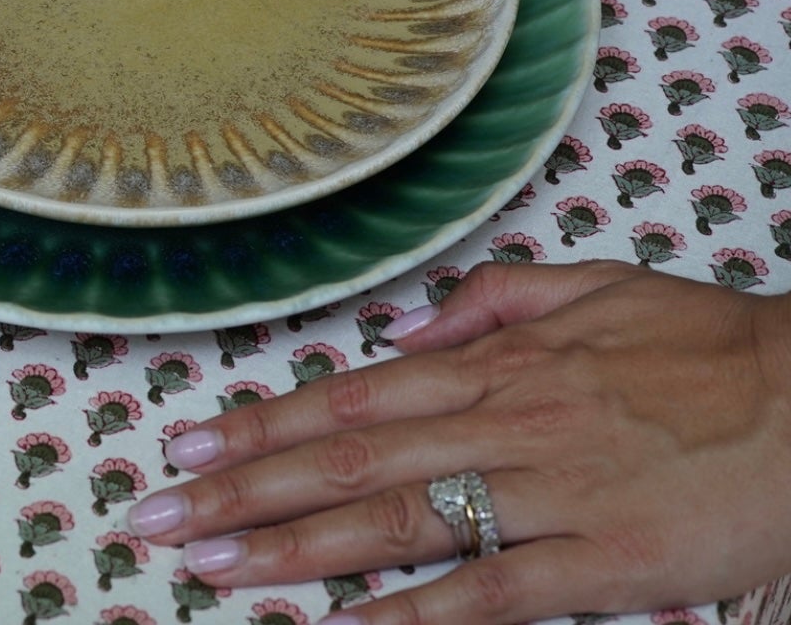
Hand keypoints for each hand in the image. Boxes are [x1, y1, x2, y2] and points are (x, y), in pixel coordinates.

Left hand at [126, 262, 790, 623]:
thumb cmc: (719, 347)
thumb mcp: (599, 286)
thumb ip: (495, 297)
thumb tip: (411, 317)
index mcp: (500, 362)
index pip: (350, 396)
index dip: (261, 425)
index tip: (190, 446)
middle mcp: (507, 422)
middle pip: (347, 461)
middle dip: (242, 491)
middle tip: (159, 517)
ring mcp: (552, 492)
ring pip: (396, 522)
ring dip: (292, 549)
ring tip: (212, 566)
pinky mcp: (605, 561)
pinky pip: (493, 593)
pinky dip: (412, 615)